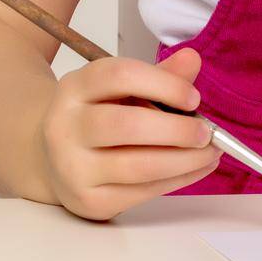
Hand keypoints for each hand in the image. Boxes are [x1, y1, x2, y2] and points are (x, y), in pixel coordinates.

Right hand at [35, 47, 221, 221]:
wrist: (51, 158)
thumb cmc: (97, 116)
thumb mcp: (120, 89)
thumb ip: (158, 75)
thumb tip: (191, 59)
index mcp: (75, 87)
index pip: (119, 77)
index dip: (164, 85)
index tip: (194, 97)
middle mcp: (66, 126)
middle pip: (126, 125)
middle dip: (176, 130)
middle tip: (207, 132)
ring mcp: (72, 167)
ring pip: (136, 166)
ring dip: (183, 160)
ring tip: (210, 153)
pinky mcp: (87, 200)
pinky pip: (140, 193)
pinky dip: (176, 180)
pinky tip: (195, 169)